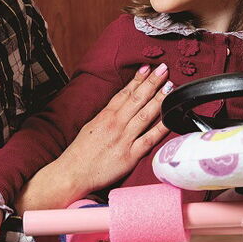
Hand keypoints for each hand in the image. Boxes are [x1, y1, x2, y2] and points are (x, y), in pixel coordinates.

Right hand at [53, 63, 172, 196]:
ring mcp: (124, 139)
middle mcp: (116, 124)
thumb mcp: (91, 127)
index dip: (138, 79)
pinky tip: (170, 118)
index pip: (125, 93)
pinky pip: (149, 140)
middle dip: (152, 82)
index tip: (148, 68)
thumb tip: (119, 107)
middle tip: (164, 69)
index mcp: (105, 116)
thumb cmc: (80, 153)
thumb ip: (107, 116)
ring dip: (159, 99)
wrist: (72, 173)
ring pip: (145, 115)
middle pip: (138, 99)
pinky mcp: (130, 156)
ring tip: (169, 86)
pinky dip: (161, 128)